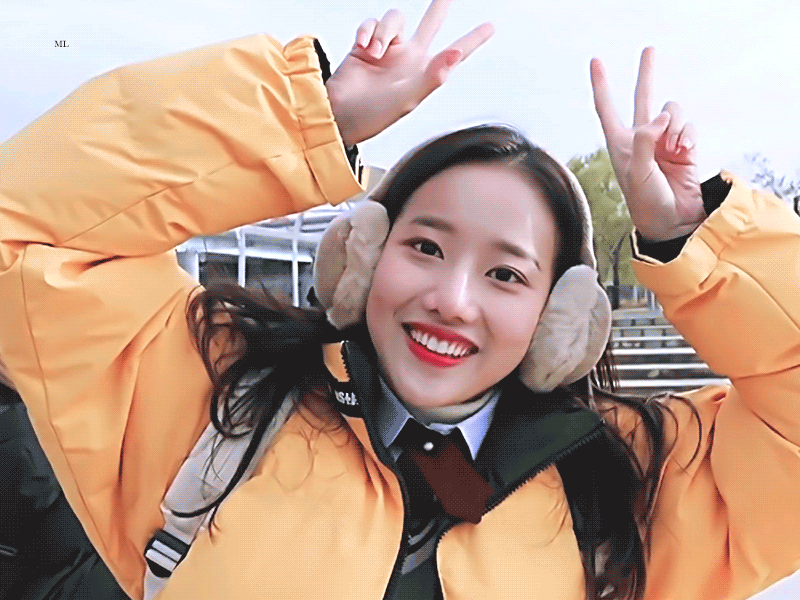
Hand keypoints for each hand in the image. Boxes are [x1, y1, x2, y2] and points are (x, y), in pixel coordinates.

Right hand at [326, 0, 493, 146]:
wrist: (339, 113)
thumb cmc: (372, 115)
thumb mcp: (407, 99)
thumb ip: (433, 76)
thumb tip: (455, 53)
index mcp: (424, 72)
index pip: (455, 53)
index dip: (473, 39)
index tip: (492, 26)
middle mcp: (409, 58)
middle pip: (430, 23)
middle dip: (439, 6)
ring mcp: (388, 49)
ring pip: (395, 19)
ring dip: (384, 33)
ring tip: (374, 53)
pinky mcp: (365, 44)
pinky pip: (372, 23)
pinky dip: (368, 32)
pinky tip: (364, 48)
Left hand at [591, 48, 704, 241]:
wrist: (673, 221)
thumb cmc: (646, 202)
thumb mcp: (637, 172)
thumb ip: (646, 140)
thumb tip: (662, 117)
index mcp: (620, 143)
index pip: (607, 108)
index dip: (601, 85)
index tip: (596, 61)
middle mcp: (641, 138)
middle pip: (643, 98)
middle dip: (647, 74)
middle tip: (649, 50)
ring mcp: (664, 141)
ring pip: (672, 111)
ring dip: (676, 124)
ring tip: (675, 148)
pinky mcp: (685, 147)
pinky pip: (688, 126)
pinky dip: (688, 135)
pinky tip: (684, 151)